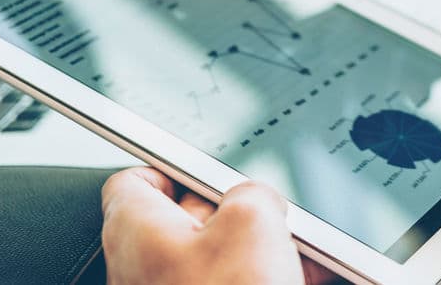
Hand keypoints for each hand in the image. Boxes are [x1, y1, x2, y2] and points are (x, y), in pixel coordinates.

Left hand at [101, 168, 339, 284]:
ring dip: (261, 250)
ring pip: (219, 259)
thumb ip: (252, 191)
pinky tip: (304, 276)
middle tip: (266, 210)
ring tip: (299, 250)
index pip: (136, 182)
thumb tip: (258, 199)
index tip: (201, 166)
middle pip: (187, 219)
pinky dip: (267, 277)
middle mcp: (145, 268)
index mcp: (138, 229)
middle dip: (236, 212)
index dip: (173, 168)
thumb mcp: (253, 218)